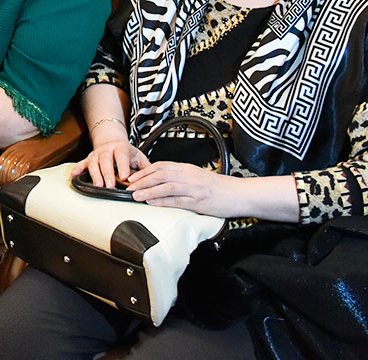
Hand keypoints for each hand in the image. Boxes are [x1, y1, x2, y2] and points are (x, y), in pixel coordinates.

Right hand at [74, 130, 149, 188]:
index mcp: (121, 148)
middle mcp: (107, 150)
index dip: (123, 166)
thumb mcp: (138, 157)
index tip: (125, 177)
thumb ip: (146, 168)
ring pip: (94, 163)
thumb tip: (154, 179)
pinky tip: (74, 175)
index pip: (122, 156)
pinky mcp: (89, 159)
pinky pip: (81, 163)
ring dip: (95, 175)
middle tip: (110, 185)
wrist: (112, 140)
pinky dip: (77, 169)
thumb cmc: (127, 153)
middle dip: (108, 173)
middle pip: (106, 160)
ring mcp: (97, 154)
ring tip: (97, 186)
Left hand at [126, 160, 242, 215]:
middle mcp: (188, 175)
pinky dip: (161, 201)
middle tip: (128, 185)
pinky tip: (151, 202)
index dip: (144, 171)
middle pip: (159, 174)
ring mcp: (193, 188)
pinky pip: (176, 200)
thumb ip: (181, 177)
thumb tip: (162, 181)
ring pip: (165, 186)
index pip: (161, 166)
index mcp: (187, 168)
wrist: (239, 194)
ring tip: (135, 195)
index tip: (133, 176)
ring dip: (148, 190)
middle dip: (141, 180)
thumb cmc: (218, 187)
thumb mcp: (197, 177)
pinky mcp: (197, 201)